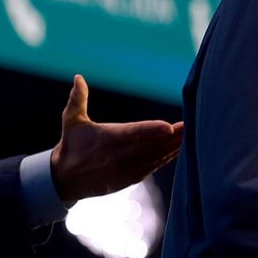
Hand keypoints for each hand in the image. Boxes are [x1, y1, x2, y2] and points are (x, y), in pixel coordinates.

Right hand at [49, 74, 183, 203]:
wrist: (65, 180)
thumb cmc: (71, 145)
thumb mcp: (71, 121)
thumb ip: (77, 99)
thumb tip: (78, 78)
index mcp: (106, 140)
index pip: (132, 134)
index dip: (151, 131)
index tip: (169, 127)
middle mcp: (118, 157)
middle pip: (151, 145)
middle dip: (173, 136)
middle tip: (192, 124)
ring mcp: (126, 170)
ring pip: (156, 157)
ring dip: (175, 147)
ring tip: (192, 134)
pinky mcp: (131, 179)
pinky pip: (154, 167)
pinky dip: (168, 158)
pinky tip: (181, 148)